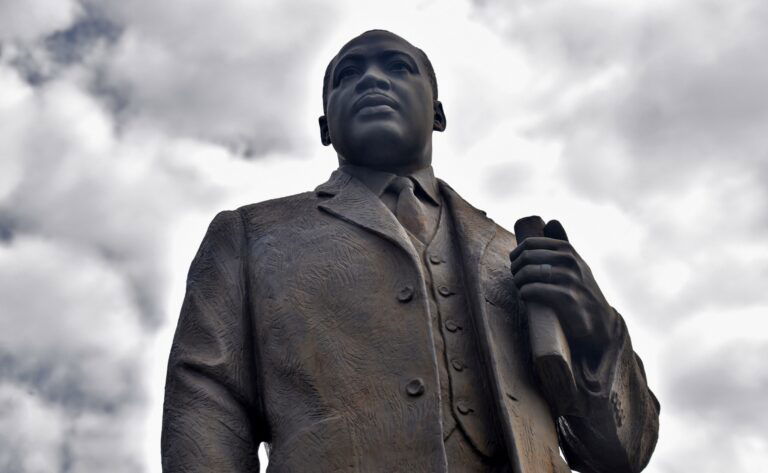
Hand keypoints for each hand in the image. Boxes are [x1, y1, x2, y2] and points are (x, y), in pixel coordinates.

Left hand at [509, 232, 617, 356]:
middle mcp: (569, 261)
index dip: (517, 254)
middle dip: (516, 268)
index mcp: (567, 250)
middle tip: (517, 279)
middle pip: (526, 258)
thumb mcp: (576, 263)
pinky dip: (525, 293)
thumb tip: (551, 220)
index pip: (530, 243)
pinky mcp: (567, 299)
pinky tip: (526, 296)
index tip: (515, 264)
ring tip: (521, 288)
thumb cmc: (582, 291)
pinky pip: (534, 290)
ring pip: (528, 273)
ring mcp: (569, 279)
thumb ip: (563, 243)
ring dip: (519, 281)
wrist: (601, 323)